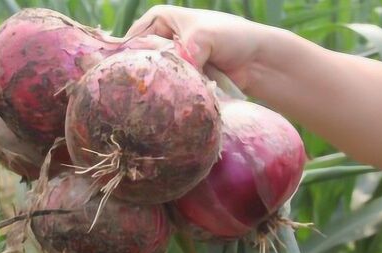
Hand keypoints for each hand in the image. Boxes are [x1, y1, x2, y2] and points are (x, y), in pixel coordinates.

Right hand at [126, 5, 267, 89]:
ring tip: (154, 99)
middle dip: (143, 74)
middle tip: (137, 91)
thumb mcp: (201, 38)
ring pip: (156, 77)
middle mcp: (164, 39)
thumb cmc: (232, 37)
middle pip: (141, 60)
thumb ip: (181, 56)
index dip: (126, 56)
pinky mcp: (184, 79)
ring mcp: (174, 61)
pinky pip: (170, 89)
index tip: (123, 74)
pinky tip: (168, 104)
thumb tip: (171, 81)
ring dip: (159, 87)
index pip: (133, 37)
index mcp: (161, 19)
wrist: (258, 60)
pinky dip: (171, 95)